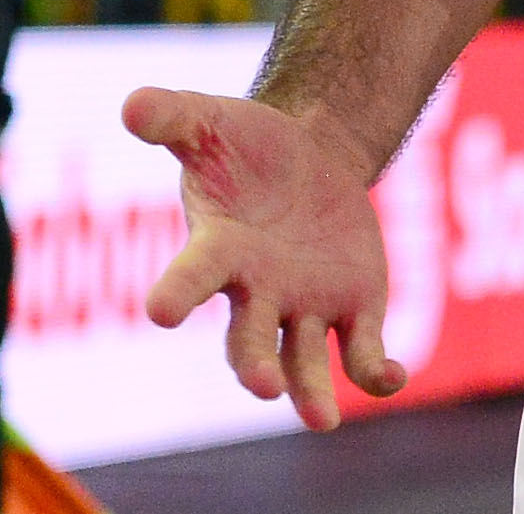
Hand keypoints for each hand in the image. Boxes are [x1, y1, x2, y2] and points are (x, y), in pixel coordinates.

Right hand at [126, 86, 406, 429]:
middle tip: (262, 386)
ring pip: (303, 360)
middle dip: (253, 363)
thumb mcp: (208, 121)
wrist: (306, 153)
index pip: (193, 275)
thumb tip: (131, 104)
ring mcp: (304, 304)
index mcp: (218, 247)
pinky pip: (361, 352)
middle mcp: (256, 290)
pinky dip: (375, 371)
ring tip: (320, 419)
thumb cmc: (243, 144)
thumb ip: (172, 117)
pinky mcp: (352, 307)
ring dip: (309, 389)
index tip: (159, 312)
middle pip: (250, 338)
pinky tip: (391, 376)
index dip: (178, 292)